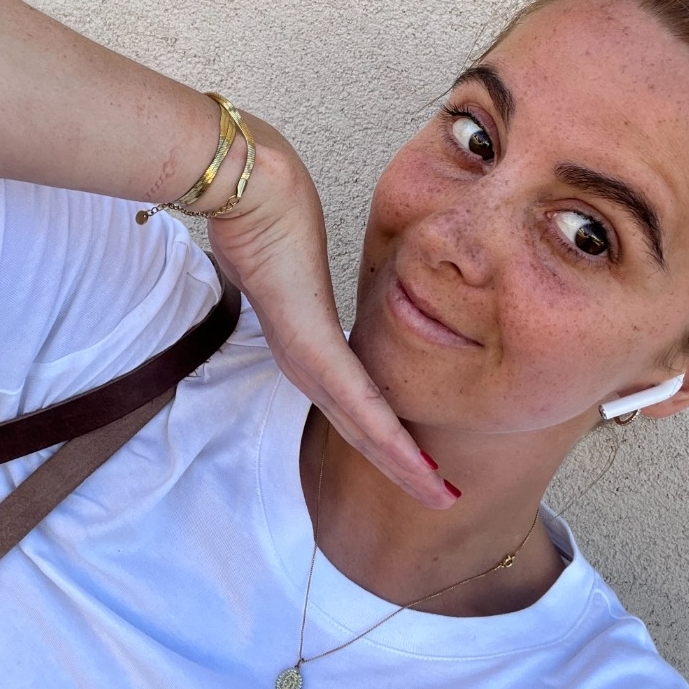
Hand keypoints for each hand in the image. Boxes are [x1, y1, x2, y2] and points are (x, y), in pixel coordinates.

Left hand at [207, 113, 453, 509]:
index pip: (351, 398)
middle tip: (439, 497)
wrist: (249, 191)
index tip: (417, 458)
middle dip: (400, 464)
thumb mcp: (293, 251)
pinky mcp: (310, 345)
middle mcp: (308, 358)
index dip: (383, 433)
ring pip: (361, 424)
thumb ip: (300, 269)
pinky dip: (384, 434)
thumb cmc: (267, 212)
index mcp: (308, 340)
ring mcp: (307, 355)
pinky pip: (357, 399)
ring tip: (436, 493)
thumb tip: (298, 260)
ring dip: (399, 461)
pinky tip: (412, 462)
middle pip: (359, 426)